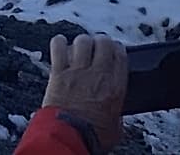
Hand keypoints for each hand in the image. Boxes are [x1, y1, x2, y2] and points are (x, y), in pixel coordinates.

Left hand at [42, 33, 126, 150]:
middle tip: (97, 46)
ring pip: (82, 41)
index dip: (117, 48)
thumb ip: (116, 113)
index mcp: (115, 86)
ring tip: (80, 47)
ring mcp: (77, 71)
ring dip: (82, 42)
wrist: (68, 138)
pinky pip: (58, 47)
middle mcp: (98, 74)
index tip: (113, 50)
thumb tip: (114, 115)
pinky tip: (60, 45)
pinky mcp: (58, 73)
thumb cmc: (91, 136)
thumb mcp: (115, 127)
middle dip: (101, 41)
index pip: (120, 55)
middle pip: (103, 42)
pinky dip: (59, 43)